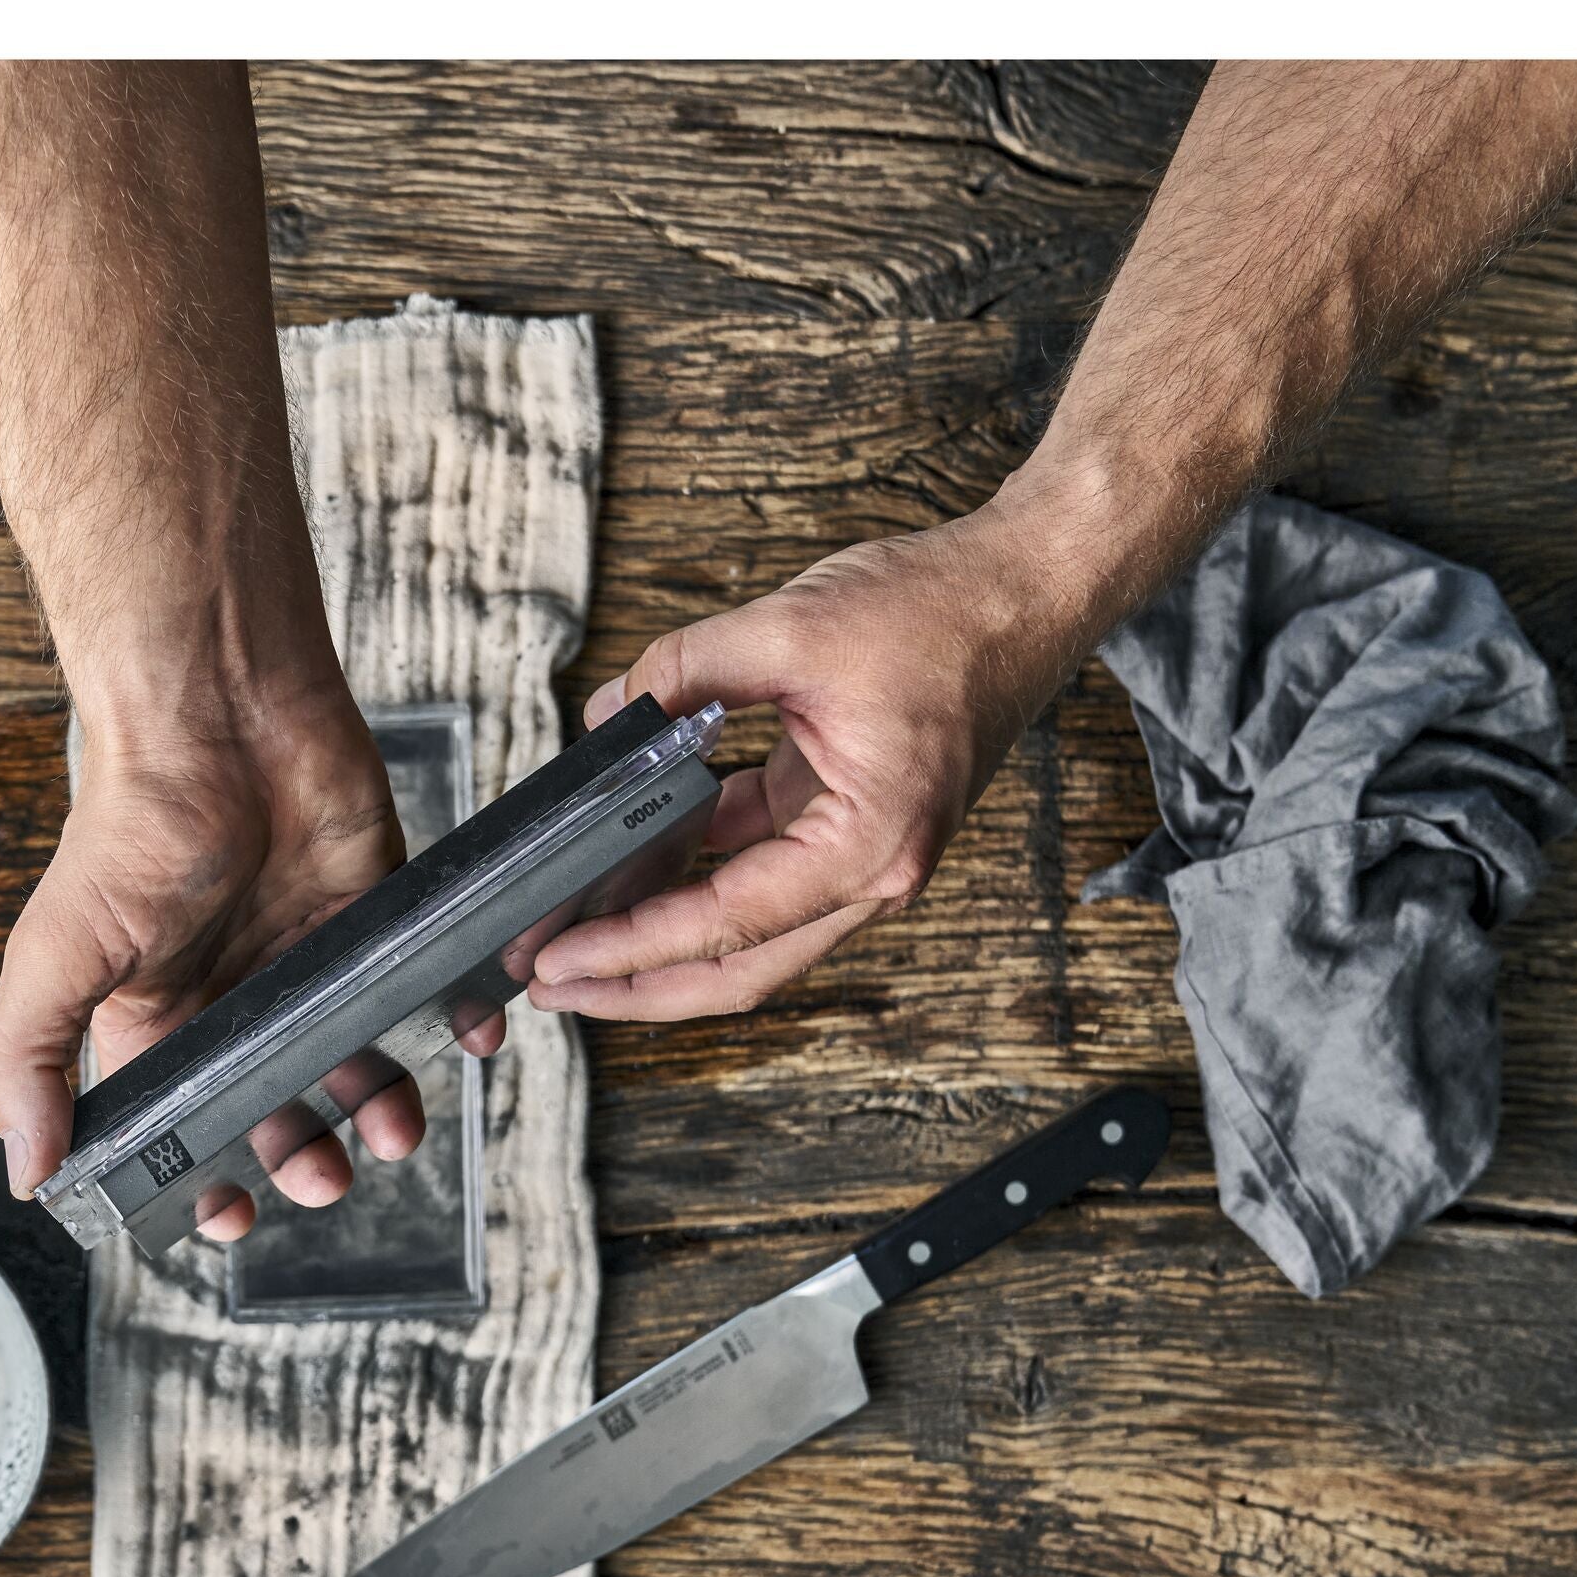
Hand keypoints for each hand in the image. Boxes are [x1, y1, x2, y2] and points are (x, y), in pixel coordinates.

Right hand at [0, 685, 501, 1241]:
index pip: (181, 1125)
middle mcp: (232, 999)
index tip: (233, 1218)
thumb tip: (29, 1175)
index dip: (206, 1178)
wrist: (219, 713)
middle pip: (277, 1107)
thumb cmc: (132, 825)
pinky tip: (467, 1042)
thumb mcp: (59, 953)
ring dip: (379, 1107)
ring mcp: (306, 958)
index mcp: (152, 1018)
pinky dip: (453, 1020)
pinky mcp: (372, 914)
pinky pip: (420, 986)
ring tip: (392, 1127)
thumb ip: (30, 1064)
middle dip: (302, 1154)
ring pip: (354, 1060)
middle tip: (324, 1175)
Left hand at [526, 488, 1099, 1018]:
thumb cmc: (944, 614)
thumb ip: (684, 672)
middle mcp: (874, 870)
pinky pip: (758, 871)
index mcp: (869, 843)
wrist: (1025, 589)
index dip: (632, 948)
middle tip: (551, 987)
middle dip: (639, 987)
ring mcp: (861, 852)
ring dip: (664, 940)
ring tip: (577, 940)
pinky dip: (696, 876)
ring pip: (749, 933)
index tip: (559, 961)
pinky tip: (629, 864)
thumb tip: (609, 716)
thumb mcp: (790, 628)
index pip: (726, 925)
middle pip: (740, 967)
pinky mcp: (846, 821)